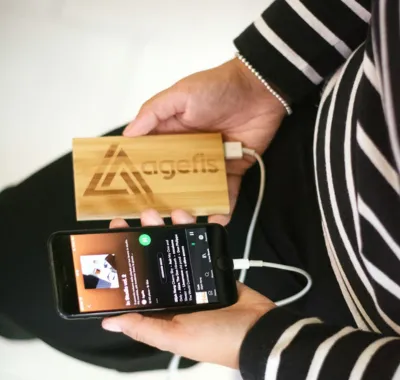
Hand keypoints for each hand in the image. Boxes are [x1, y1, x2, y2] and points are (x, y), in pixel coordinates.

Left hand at [102, 209, 274, 368]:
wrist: (259, 330)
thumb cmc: (215, 338)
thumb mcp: (175, 337)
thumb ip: (143, 328)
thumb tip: (108, 322)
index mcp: (162, 307)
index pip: (138, 280)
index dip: (126, 260)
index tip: (116, 238)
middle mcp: (175, 290)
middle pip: (156, 257)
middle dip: (148, 235)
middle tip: (143, 216)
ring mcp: (194, 276)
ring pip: (177, 246)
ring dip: (171, 228)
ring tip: (169, 215)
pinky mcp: (211, 265)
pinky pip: (201, 244)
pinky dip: (197, 230)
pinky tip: (191, 218)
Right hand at [123, 58, 285, 224]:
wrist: (260, 90)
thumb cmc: (220, 86)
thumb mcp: (180, 94)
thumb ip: (153, 112)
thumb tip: (129, 133)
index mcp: (173, 134)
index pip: (152, 157)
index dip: (141, 172)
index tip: (132, 189)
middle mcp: (189, 151)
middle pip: (174, 179)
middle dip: (167, 196)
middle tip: (158, 213)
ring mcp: (211, 163)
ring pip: (199, 190)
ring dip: (193, 205)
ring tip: (187, 221)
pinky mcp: (232, 169)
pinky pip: (227, 192)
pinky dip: (224, 206)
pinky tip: (217, 218)